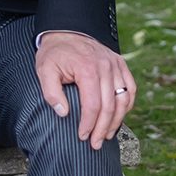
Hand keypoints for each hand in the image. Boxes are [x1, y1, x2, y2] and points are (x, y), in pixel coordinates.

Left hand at [35, 30, 135, 148]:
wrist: (66, 31)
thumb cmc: (55, 53)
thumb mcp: (44, 70)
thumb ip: (51, 92)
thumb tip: (64, 113)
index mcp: (87, 69)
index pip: (93, 104)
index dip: (88, 124)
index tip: (82, 136)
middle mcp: (106, 66)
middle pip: (110, 105)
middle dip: (102, 128)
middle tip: (95, 144)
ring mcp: (116, 64)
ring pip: (124, 99)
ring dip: (117, 120)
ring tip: (107, 135)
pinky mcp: (120, 63)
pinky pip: (130, 88)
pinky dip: (128, 104)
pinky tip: (119, 117)